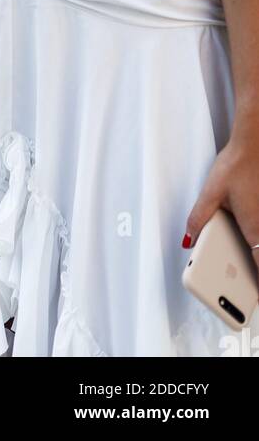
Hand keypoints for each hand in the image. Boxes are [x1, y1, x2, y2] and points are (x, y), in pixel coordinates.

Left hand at [184, 121, 258, 275]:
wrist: (255, 142)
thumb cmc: (237, 164)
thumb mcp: (211, 192)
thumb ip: (200, 218)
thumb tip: (188, 239)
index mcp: (254, 228)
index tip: (255, 297)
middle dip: (257, 271)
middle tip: (248, 284)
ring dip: (256, 252)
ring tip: (247, 264)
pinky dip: (256, 238)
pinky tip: (246, 234)